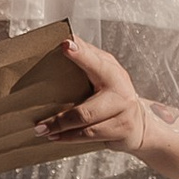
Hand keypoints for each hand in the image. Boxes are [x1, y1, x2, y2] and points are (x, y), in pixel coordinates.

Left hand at [34, 37, 147, 152]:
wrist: (139, 122)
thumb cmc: (114, 94)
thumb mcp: (104, 72)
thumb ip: (88, 58)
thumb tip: (65, 40)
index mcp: (112, 71)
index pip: (94, 61)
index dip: (80, 54)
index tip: (65, 46)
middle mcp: (120, 91)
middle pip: (87, 109)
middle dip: (61, 119)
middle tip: (38, 124)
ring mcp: (123, 113)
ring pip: (87, 125)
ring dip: (62, 129)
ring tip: (42, 131)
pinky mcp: (121, 131)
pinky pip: (91, 136)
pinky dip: (71, 137)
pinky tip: (57, 137)